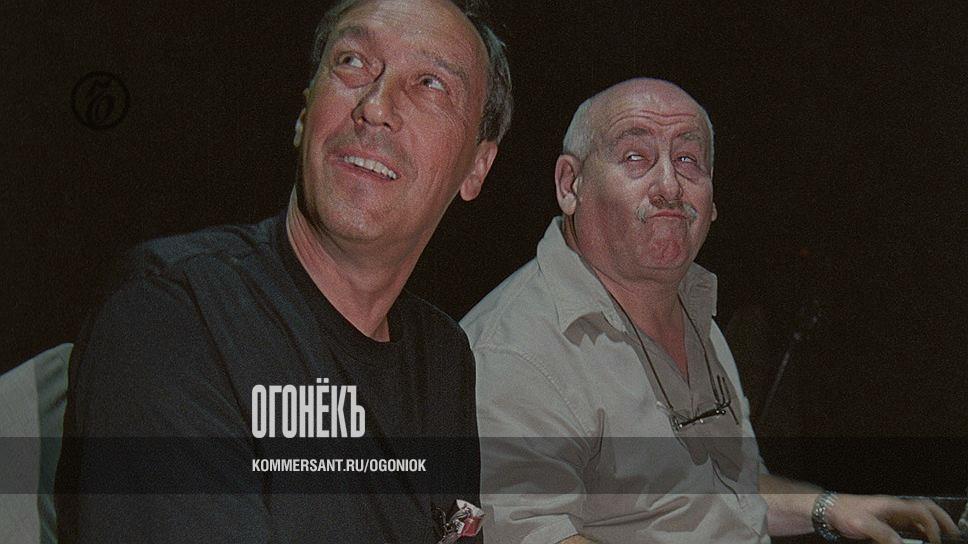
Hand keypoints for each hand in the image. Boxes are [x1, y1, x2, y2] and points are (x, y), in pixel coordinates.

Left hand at [825, 494, 958, 543]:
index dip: (932, 524)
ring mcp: (891, 513)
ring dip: (933, 525)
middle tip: (954, 534)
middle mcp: (894, 507)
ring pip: (919, 516)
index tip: (935, 540)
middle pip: (925, 508)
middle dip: (942, 519)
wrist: (827, 509)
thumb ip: (882, 534)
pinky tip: (924, 539)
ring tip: (945, 537)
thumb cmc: (843, 513)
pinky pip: (909, 523)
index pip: (921, 510)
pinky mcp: (886, 520)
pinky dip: (921, 530)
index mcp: (891, 505)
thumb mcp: (862, 524)